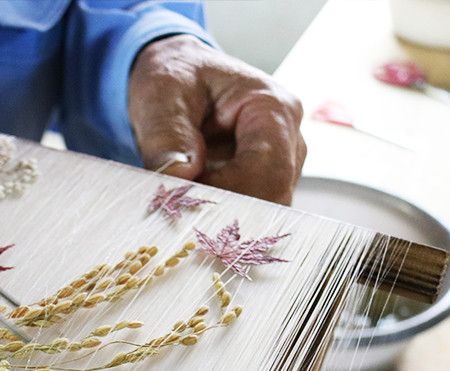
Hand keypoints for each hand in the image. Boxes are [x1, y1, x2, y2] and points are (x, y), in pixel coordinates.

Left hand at [128, 35, 305, 204]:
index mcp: (273, 107)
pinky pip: (246, 211)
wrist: (178, 75)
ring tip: (177, 209)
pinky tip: (186, 211)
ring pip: (259, 210)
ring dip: (218, 216)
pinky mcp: (262, 182)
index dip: (227, 195)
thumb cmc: (175, 75)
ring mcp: (280, 164)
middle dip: (222, 211)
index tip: (181, 201)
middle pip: (270, 197)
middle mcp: (288, 139)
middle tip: (174, 214)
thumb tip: (180, 174)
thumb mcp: (161, 94)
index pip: (268, 170)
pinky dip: (216, 217)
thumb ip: (168, 133)